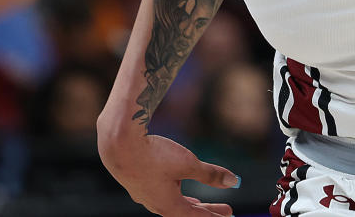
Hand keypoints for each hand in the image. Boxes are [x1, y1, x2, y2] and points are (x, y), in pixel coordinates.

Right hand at [100, 131, 237, 215]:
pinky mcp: (138, 182)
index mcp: (167, 205)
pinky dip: (174, 194)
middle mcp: (155, 204)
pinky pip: (161, 194)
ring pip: (171, 204)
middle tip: (224, 210)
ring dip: (188, 204)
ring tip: (199, 204)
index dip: (213, 216)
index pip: (195, 216)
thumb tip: (234, 182)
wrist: (120, 145)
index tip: (229, 215)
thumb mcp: (188, 164)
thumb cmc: (155, 156)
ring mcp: (145, 194)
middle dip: (205, 211)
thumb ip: (211, 174)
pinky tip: (175, 186)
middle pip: (184, 213)